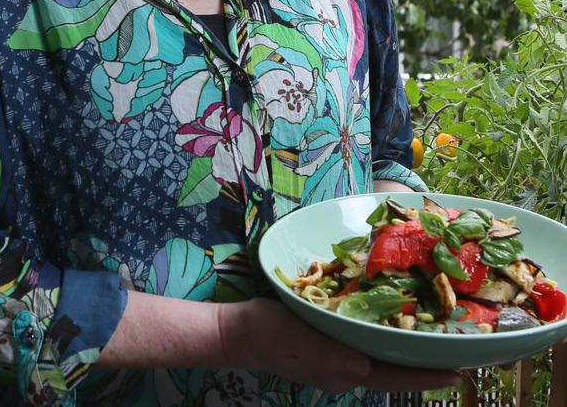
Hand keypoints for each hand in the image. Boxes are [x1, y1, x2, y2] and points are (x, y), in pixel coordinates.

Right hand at [218, 298, 461, 394]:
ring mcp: (334, 362)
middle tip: (454, 346)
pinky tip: (384, 320)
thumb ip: (330, 354)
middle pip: (394, 368)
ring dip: (405, 349)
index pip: (396, 375)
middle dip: (423, 361)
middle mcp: (345, 370)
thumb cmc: (266, 332)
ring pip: (380, 358)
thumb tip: (363, 366)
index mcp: (343, 369)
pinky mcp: (324, 348)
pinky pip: (361, 346)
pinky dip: (381, 338)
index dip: (428, 374)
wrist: (234, 334)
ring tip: (429, 332)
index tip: (460, 370)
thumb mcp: (298, 339)